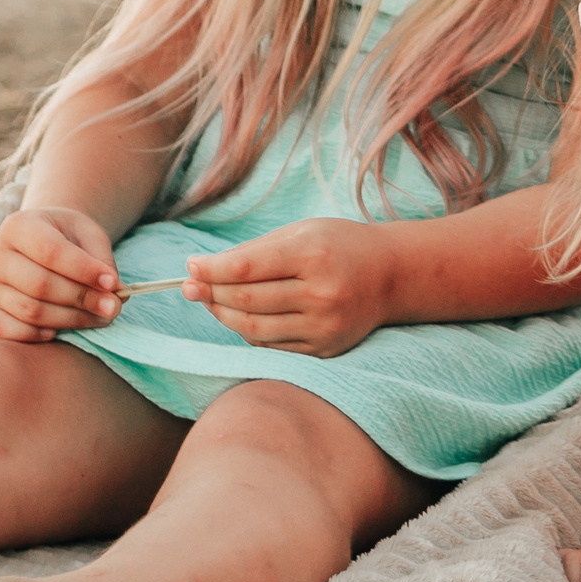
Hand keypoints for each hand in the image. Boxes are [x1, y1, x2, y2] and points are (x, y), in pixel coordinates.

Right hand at [0, 206, 120, 341]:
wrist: (39, 243)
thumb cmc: (66, 238)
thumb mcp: (87, 234)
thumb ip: (101, 260)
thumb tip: (116, 293)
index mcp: (19, 226)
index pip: (51, 251)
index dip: (84, 270)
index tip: (112, 282)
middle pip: (41, 285)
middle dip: (82, 299)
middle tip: (113, 306)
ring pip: (31, 311)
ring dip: (71, 319)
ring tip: (99, 316)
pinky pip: (4, 331)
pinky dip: (34, 336)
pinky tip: (57, 331)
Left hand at [184, 217, 394, 356]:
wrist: (391, 276)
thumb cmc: (339, 246)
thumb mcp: (301, 232)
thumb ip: (254, 252)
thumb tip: (202, 270)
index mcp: (313, 255)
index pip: (246, 268)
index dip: (212, 269)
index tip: (191, 266)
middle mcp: (320, 294)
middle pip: (245, 301)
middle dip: (210, 293)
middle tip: (189, 286)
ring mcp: (323, 326)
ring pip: (253, 329)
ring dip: (223, 315)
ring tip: (210, 301)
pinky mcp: (324, 349)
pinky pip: (271, 344)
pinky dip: (248, 331)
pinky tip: (240, 315)